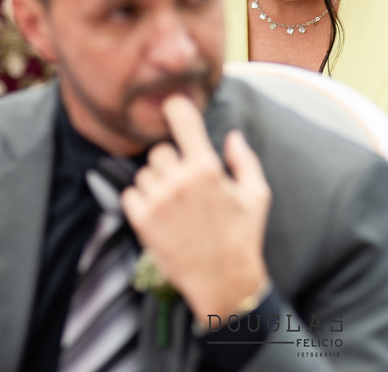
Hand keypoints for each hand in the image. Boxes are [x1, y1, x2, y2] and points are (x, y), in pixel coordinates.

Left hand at [121, 95, 271, 326]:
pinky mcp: (142, 221)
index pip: (181, 119)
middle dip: (171, 162)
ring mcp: (158, 201)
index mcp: (206, 168)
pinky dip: (141, 201)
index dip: (175, 107)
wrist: (224, 282)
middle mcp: (179, 180)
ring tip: (174, 204)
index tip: (172, 105)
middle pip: (160, 150)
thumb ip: (244, 159)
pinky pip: (130, 195)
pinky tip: (160, 215)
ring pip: (144, 173)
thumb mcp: (257, 195)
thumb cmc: (243, 236)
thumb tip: (231, 135)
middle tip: (184, 182)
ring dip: (156, 183)